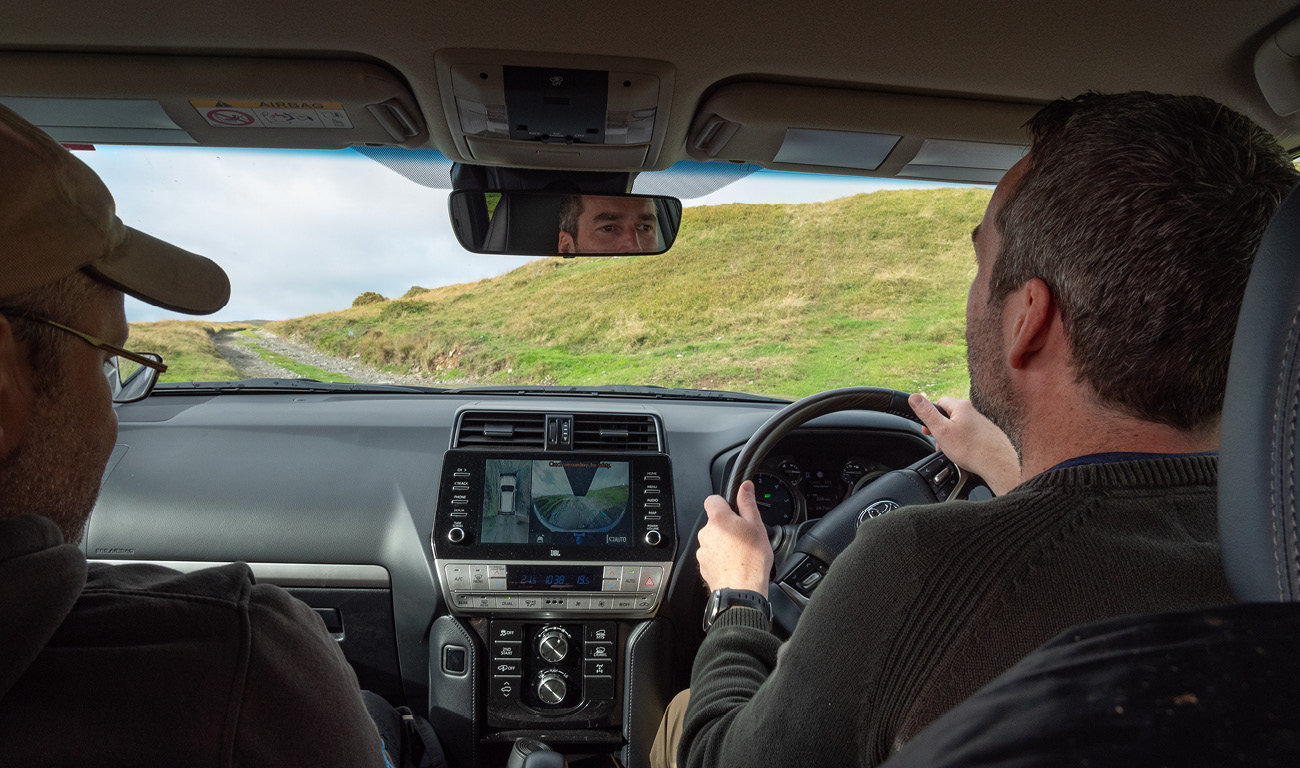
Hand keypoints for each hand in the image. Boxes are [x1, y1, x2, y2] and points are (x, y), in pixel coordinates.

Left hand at [696, 481, 772, 596]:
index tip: (735, 511)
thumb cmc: (751, 559)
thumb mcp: (756, 525)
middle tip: (744, 535)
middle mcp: (705, 533)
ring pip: (713, 540)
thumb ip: (747, 502)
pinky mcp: (703, 566)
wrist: (742, 590)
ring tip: (741, 553)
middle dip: (727, 526)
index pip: (713, 499)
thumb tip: (744, 486)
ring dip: (724, 543)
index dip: (725, 503)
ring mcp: (702, 550)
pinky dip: (721, 558)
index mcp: (718, 518)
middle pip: (715, 522)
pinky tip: (734, 563)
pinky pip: (712, 555)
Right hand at [909, 394, 1020, 494]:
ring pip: (959, 425)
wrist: (997, 463)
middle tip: (939, 442)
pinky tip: (964, 452)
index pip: (939, 402)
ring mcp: (981, 421)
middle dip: (941, 428)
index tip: (928, 429)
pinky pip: (969, 433)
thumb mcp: (941, 430)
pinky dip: (964, 441)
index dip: (931, 416)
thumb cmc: (970, 449)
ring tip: (952, 450)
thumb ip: (926, 413)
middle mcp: (973, 410)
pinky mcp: (987, 432)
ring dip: (952, 436)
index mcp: (961, 406)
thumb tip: (914, 397)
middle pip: (949, 414)